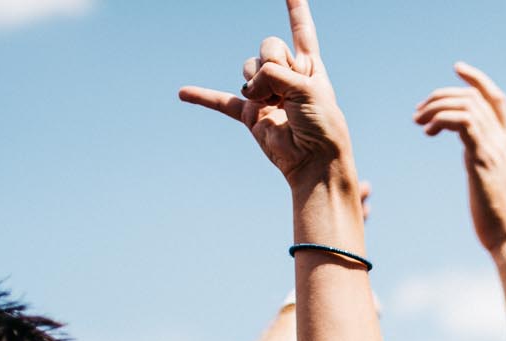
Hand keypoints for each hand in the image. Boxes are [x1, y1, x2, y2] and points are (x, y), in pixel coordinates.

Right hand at [179, 0, 352, 189]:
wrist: (314, 161)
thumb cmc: (321, 125)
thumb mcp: (306, 87)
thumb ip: (275, 73)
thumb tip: (249, 86)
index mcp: (309, 66)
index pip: (301, 30)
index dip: (296, 9)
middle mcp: (287, 76)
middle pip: (268, 46)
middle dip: (275, 63)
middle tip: (288, 91)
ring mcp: (267, 94)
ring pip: (249, 68)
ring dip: (260, 85)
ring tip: (275, 106)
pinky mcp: (250, 114)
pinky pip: (222, 101)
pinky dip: (203, 97)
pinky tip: (183, 93)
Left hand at [414, 63, 505, 255]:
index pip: (497, 98)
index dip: (478, 79)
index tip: (457, 69)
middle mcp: (504, 140)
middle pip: (474, 97)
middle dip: (443, 95)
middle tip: (419, 111)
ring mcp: (494, 147)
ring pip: (465, 105)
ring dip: (436, 107)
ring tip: (419, 122)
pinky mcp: (481, 158)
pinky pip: (461, 121)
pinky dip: (441, 118)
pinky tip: (429, 131)